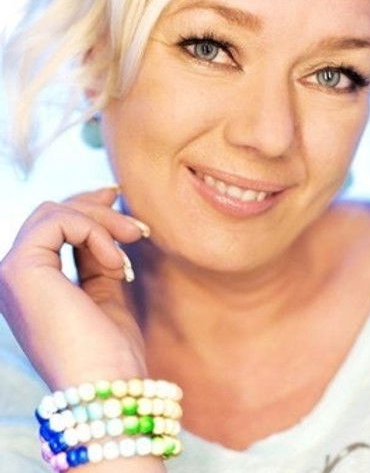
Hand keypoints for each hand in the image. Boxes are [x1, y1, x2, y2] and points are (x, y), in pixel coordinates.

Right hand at [0, 187, 147, 389]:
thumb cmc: (111, 351)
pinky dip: (96, 232)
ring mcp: (12, 273)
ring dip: (102, 220)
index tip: (119, 197)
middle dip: (98, 210)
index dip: (87, 207)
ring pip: (55, 212)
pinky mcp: (21, 269)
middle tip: (138, 227)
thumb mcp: (107, 289)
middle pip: (52, 213)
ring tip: (134, 242)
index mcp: (31, 284)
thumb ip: (98, 252)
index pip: (52, 227)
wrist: (107, 391)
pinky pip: (61, 223)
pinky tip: (116, 264)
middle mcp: (14, 277)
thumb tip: (104, 207)